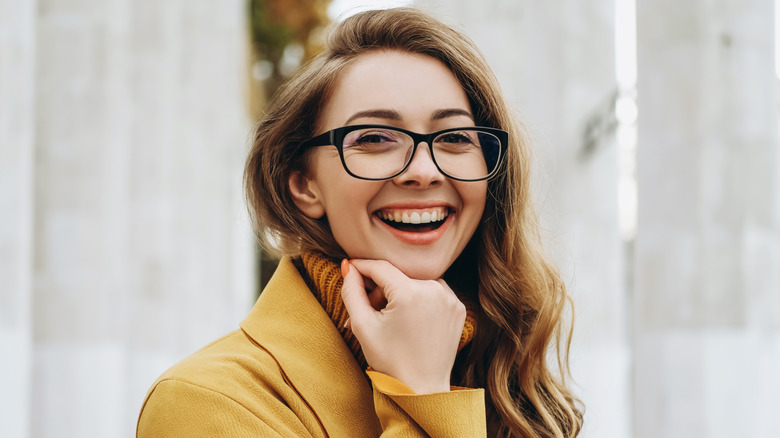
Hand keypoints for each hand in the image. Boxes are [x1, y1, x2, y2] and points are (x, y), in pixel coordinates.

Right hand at [340, 259, 466, 393]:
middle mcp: (434, 290)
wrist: (421, 389)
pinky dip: (419, 300)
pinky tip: (410, 320)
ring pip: (415, 282)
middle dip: (379, 289)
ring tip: (389, 318)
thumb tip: (349, 266)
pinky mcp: (458, 308)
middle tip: (367, 311)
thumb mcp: (362, 325)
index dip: (362, 266)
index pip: (380, 267)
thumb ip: (351, 291)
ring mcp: (450, 298)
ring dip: (400, 293)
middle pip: (398, 276)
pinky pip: (433, 292)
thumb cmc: (389, 360)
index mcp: (410, 293)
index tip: (350, 267)